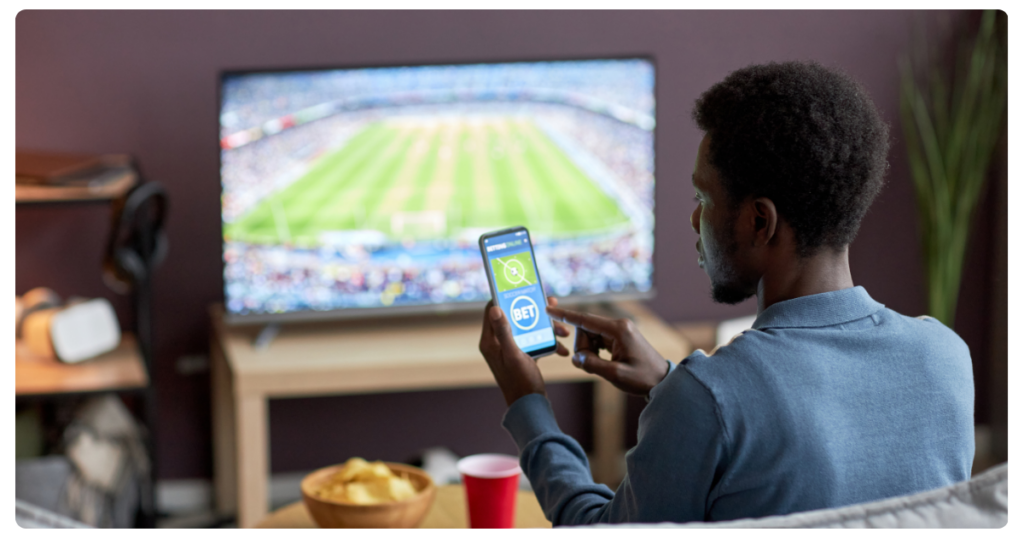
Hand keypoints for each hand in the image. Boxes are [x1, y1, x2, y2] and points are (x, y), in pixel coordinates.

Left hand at [479, 297, 571, 406]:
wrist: (531, 407)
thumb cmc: (520, 383)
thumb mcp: (514, 355)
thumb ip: (504, 332)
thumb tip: (495, 308)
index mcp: (489, 341)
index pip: (492, 310)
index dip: (506, 297)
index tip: (522, 289)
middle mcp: (498, 343)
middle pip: (515, 316)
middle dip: (535, 312)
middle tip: (551, 305)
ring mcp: (511, 349)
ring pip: (528, 328)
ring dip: (547, 328)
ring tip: (564, 330)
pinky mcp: (522, 355)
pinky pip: (535, 340)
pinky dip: (549, 342)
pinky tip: (563, 348)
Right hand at [546, 306, 668, 397]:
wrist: (662, 381)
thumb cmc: (643, 378)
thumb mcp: (615, 375)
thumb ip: (592, 364)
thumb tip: (575, 358)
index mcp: (618, 329)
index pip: (585, 319)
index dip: (565, 315)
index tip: (548, 309)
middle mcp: (618, 325)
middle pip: (585, 329)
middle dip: (583, 347)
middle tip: (592, 365)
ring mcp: (619, 331)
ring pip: (590, 336)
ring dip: (589, 352)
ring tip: (603, 366)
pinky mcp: (619, 337)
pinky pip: (597, 341)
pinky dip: (594, 352)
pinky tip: (604, 363)